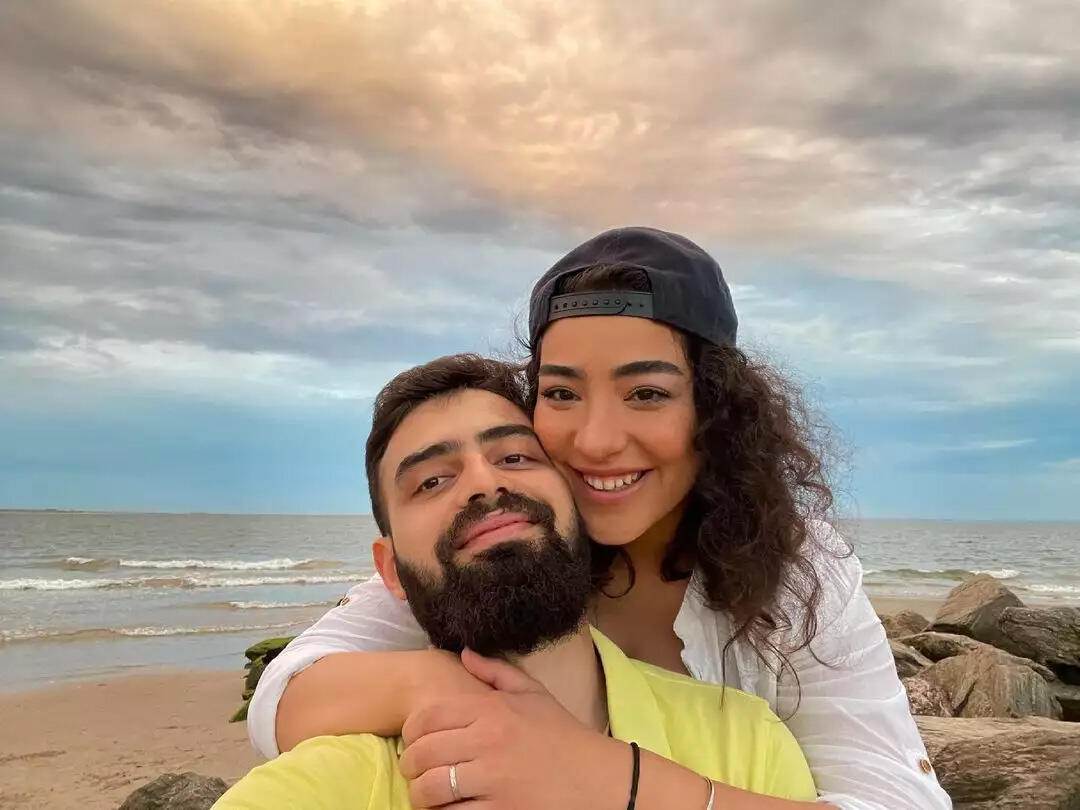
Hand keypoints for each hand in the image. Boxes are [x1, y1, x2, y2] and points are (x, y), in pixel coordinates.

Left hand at [399, 649, 627, 808]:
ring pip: (431, 788)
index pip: (427, 718)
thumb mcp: (533, 694)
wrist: (598, 779)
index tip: (414, 743)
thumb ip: (495, 671)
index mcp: (491, 710)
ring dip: (421, 793)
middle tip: (415, 771)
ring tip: (427, 793)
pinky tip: (448, 809)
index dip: (410, 733)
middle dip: (410, 766)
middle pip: (422, 754)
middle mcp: (488, 742)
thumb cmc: (563, 736)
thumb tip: (463, 653)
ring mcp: (493, 780)